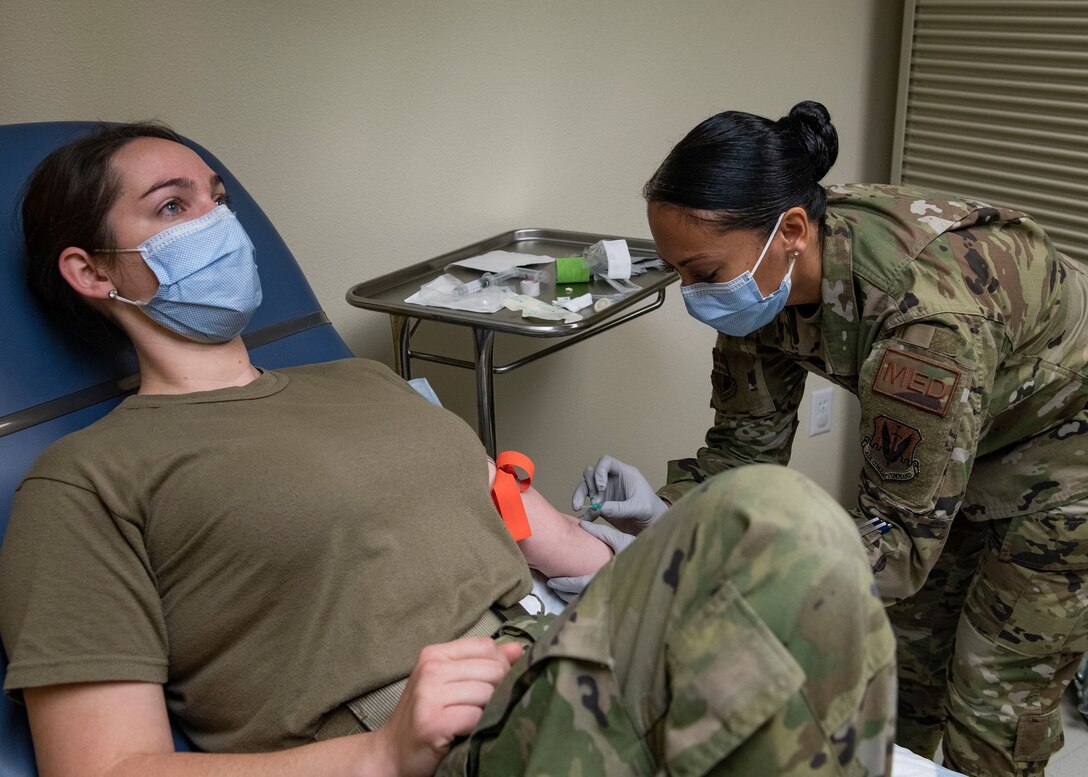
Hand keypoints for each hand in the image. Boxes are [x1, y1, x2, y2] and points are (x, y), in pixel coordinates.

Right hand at [375, 637, 523, 776]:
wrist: (392, 752)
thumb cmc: (425, 716)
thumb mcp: (450, 682)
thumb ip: (483, 663)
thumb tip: (518, 649)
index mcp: (434, 654)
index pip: (486, 646)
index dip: (500, 665)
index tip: (491, 685)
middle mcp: (430, 669)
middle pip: (492, 669)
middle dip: (498, 690)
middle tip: (483, 708)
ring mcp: (429, 695)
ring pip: (487, 693)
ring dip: (488, 711)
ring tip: (473, 720)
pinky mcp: (433, 722)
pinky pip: (476, 717)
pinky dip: (478, 727)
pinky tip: (466, 732)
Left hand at [546, 520, 635, 602]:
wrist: (658, 562)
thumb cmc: (641, 550)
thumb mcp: (623, 539)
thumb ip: (602, 533)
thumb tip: (582, 524)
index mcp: (609, 575)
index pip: (581, 584)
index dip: (565, 584)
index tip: (552, 581)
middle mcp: (610, 587)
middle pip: (581, 595)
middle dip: (565, 592)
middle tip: (552, 585)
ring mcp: (611, 593)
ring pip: (586, 599)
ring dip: (572, 596)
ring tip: (560, 588)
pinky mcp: (613, 594)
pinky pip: (593, 597)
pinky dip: (582, 595)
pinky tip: (574, 589)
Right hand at [571, 455, 667, 534]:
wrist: (653, 523)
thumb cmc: (652, 510)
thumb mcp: (639, 508)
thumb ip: (621, 508)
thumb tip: (601, 508)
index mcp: (624, 473)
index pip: (606, 461)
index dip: (599, 471)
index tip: (601, 487)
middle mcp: (612, 480)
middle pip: (591, 473)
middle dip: (589, 486)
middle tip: (595, 501)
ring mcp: (606, 493)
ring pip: (586, 488)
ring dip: (580, 497)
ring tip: (580, 509)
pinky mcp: (602, 506)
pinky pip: (588, 506)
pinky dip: (584, 513)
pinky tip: (582, 520)